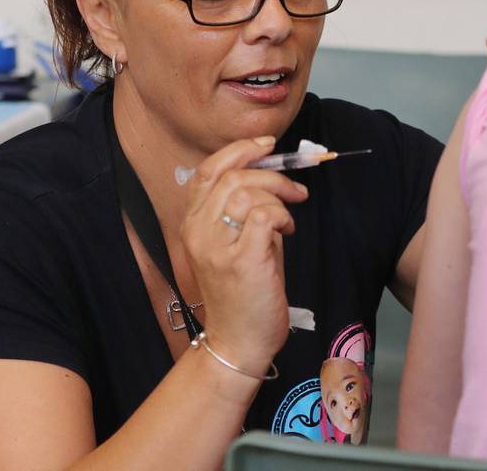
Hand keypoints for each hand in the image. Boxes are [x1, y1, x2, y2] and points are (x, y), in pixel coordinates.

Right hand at [179, 136, 308, 375]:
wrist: (238, 342)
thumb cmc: (242, 294)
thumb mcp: (233, 244)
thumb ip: (242, 211)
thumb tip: (271, 178)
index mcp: (192, 225)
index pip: (206, 171)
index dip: (238, 151)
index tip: (266, 145)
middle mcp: (198, 232)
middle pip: (231, 176)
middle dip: (271, 174)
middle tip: (295, 190)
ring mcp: (217, 247)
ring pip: (247, 192)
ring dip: (278, 197)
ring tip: (288, 217)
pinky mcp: (242, 260)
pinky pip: (263, 215)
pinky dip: (280, 215)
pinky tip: (286, 231)